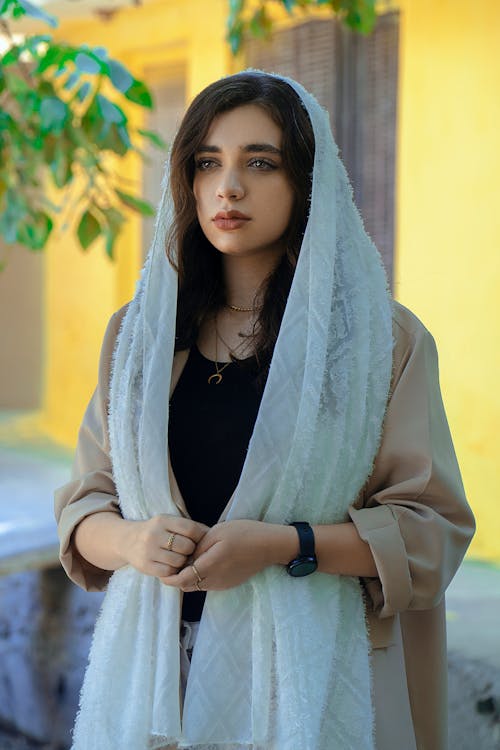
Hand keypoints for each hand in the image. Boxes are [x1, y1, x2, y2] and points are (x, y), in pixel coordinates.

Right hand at [122, 514, 208, 579]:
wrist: (127, 540)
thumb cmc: (156, 532)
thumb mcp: (169, 523)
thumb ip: (188, 527)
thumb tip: (212, 533)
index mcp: (163, 520)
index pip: (190, 529)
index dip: (200, 537)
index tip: (199, 541)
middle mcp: (154, 534)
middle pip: (186, 546)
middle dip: (190, 551)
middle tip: (188, 552)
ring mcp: (148, 550)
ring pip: (178, 561)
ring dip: (182, 562)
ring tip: (180, 559)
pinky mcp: (145, 566)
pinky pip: (168, 572)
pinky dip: (173, 571)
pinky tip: (171, 566)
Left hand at [160, 520, 296, 591]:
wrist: (269, 545)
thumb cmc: (244, 533)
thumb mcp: (218, 532)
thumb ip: (199, 546)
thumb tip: (186, 557)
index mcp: (211, 565)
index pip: (183, 579)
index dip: (169, 578)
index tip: (161, 572)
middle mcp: (215, 580)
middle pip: (188, 586)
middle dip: (176, 579)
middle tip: (169, 566)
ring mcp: (223, 584)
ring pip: (197, 586)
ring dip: (187, 578)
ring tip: (183, 563)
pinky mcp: (229, 583)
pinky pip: (208, 584)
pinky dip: (199, 578)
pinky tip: (201, 564)